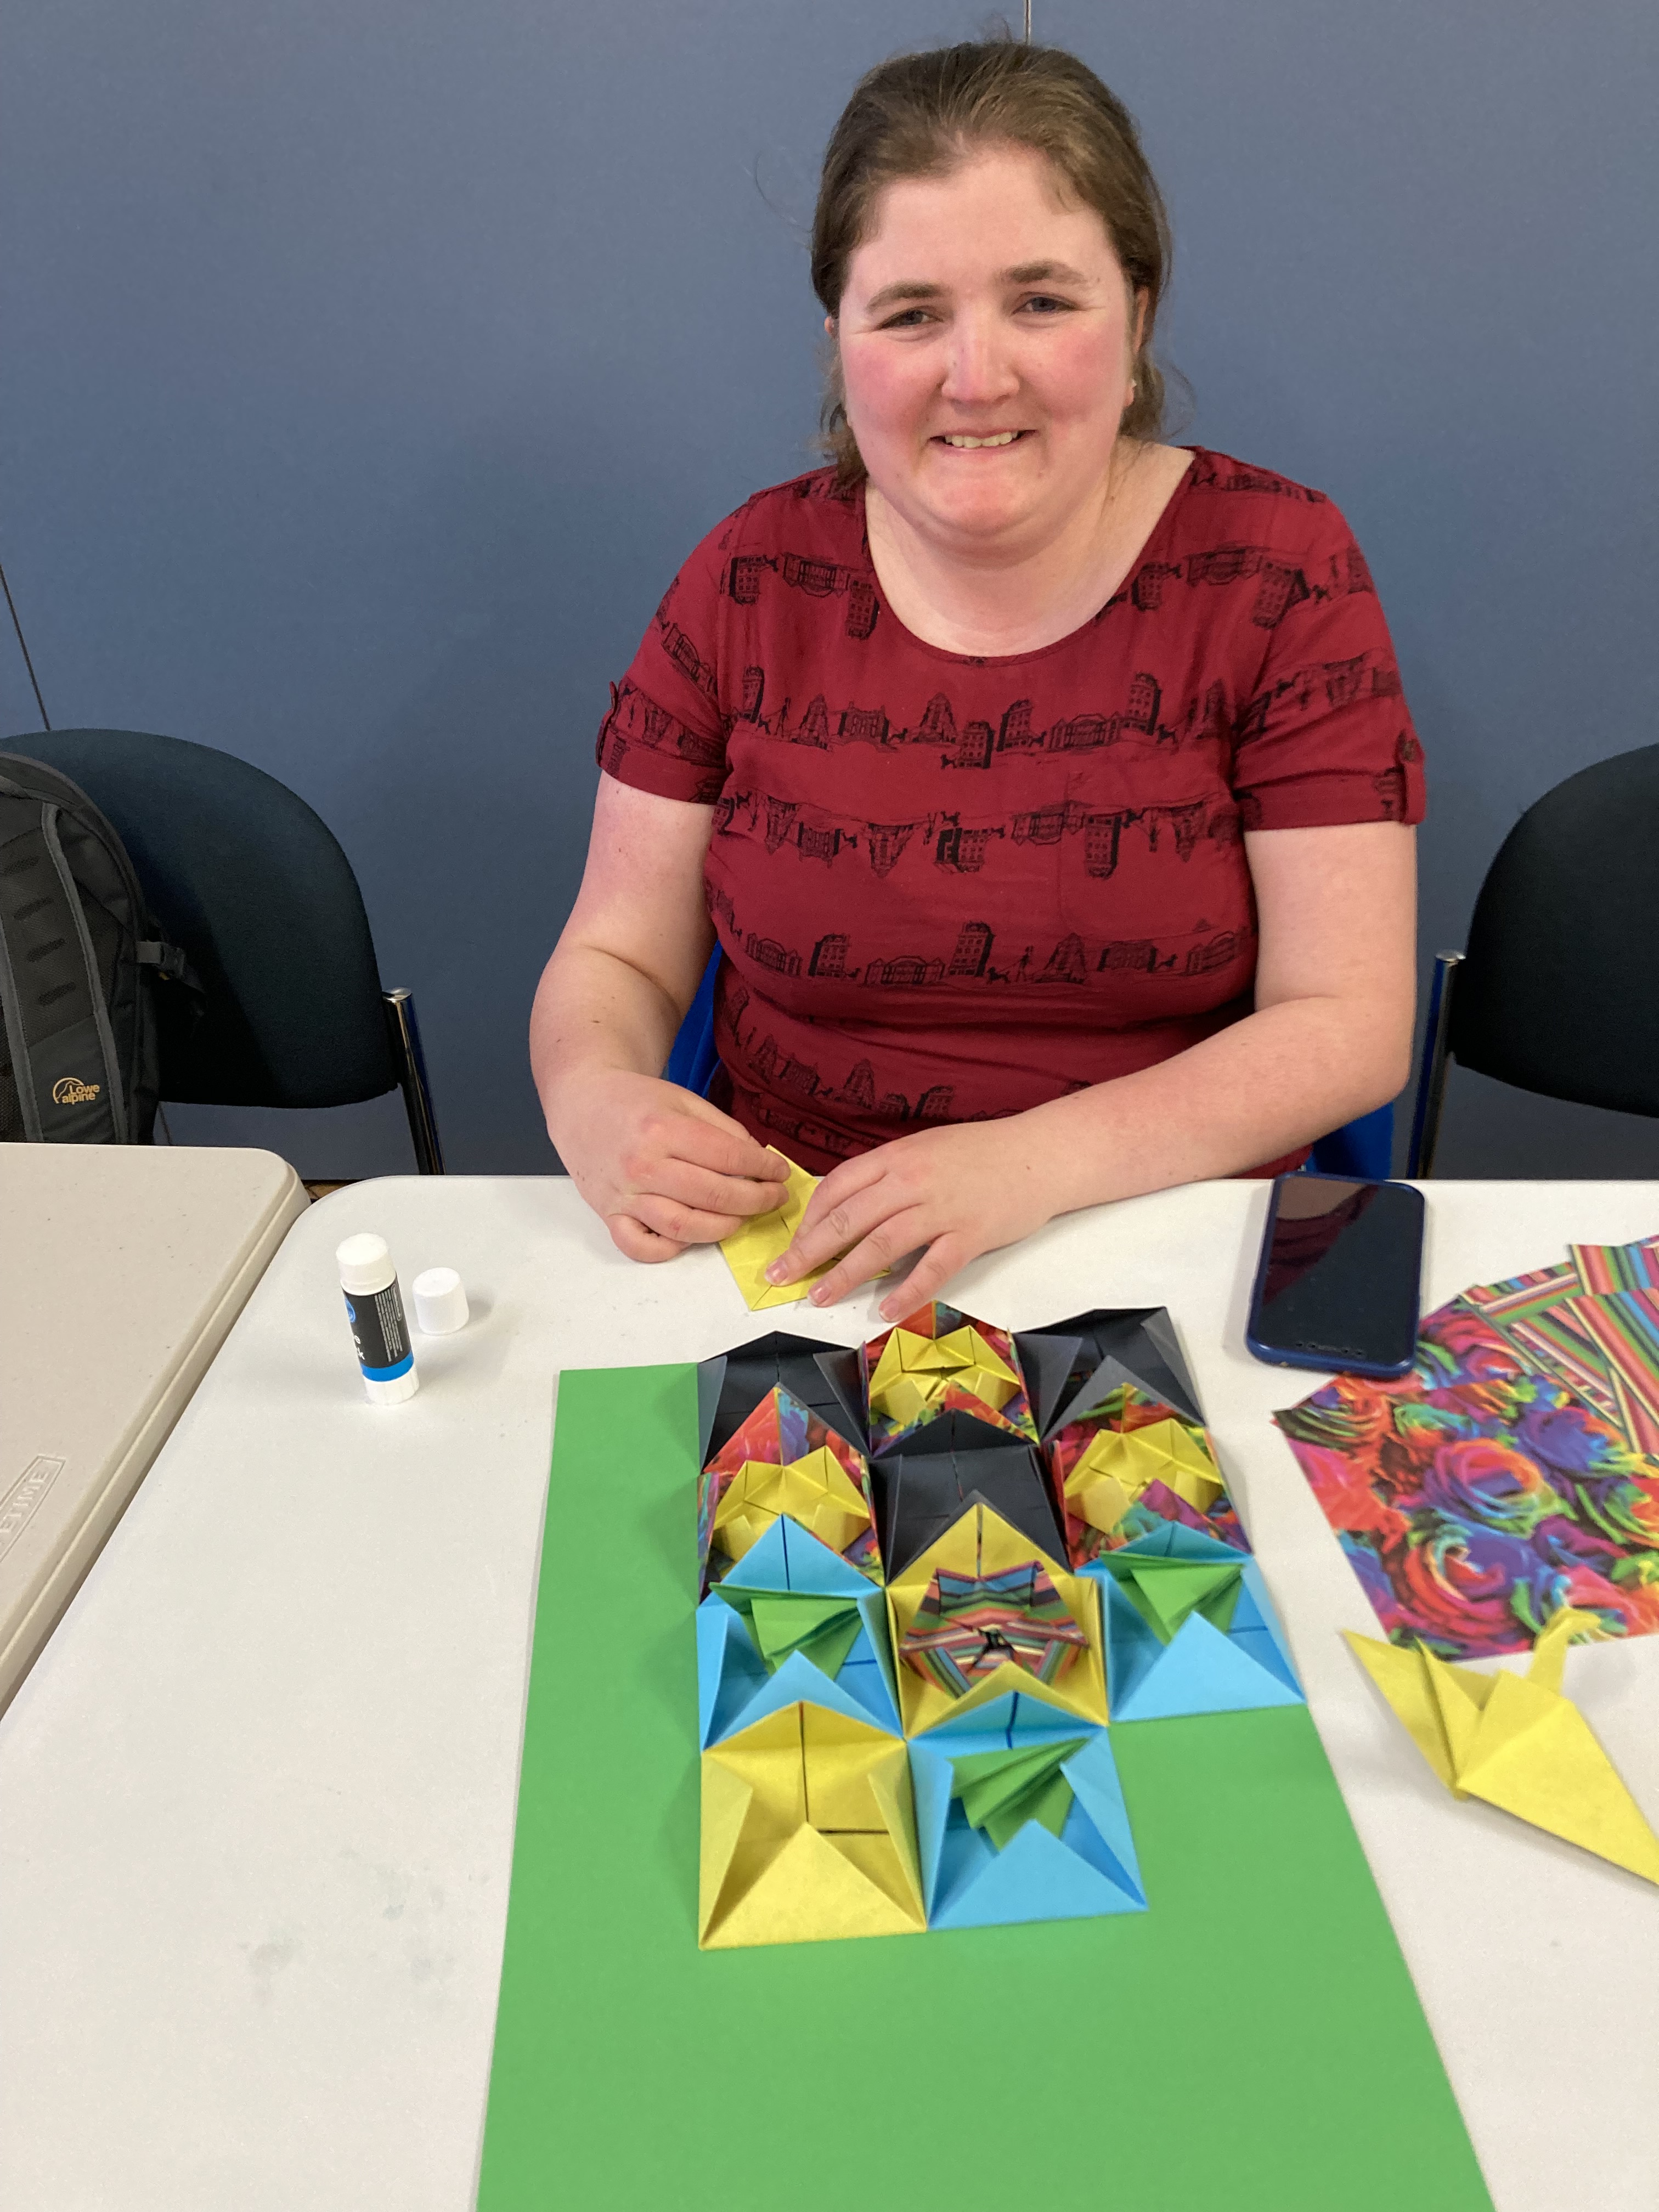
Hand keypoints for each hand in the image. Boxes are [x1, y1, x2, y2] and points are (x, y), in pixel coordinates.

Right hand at [557, 1069, 790, 1262]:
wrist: (582, 1104)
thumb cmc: (637, 1102)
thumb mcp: (684, 1100)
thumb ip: (723, 1130)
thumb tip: (759, 1162)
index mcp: (662, 1129)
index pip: (728, 1157)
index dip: (764, 1168)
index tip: (781, 1173)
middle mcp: (641, 1166)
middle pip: (713, 1196)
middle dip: (755, 1200)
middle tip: (774, 1197)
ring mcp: (623, 1195)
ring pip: (683, 1227)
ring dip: (724, 1227)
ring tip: (742, 1216)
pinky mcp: (608, 1215)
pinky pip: (641, 1247)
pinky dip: (670, 1248)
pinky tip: (690, 1233)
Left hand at [765, 1119, 1063, 1318]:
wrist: (1041, 1153)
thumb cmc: (981, 1152)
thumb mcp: (925, 1150)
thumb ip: (888, 1174)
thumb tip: (848, 1206)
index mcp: (896, 1156)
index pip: (837, 1187)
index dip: (809, 1220)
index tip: (793, 1245)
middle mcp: (912, 1180)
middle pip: (848, 1219)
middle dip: (809, 1251)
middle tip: (782, 1276)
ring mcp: (942, 1208)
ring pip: (880, 1245)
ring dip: (845, 1275)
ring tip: (819, 1297)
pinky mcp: (971, 1235)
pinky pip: (931, 1269)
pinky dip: (906, 1292)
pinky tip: (885, 1311)